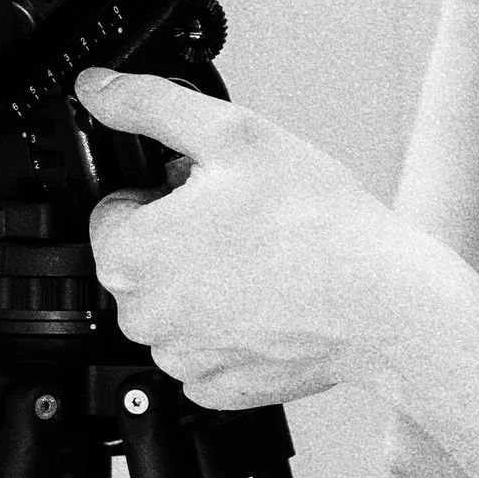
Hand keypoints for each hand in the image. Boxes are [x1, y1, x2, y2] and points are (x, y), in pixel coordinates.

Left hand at [78, 67, 413, 408]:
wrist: (382, 302)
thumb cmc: (315, 221)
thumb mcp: (232, 133)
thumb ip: (150, 105)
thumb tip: (96, 88)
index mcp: (130, 255)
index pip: (117, 208)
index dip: (165, 191)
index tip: (212, 193)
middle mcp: (142, 317)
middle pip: (145, 260)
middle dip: (183, 238)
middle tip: (245, 223)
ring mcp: (180, 360)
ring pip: (177, 305)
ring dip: (207, 284)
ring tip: (265, 263)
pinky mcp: (217, 390)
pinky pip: (207, 349)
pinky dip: (232, 329)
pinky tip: (272, 304)